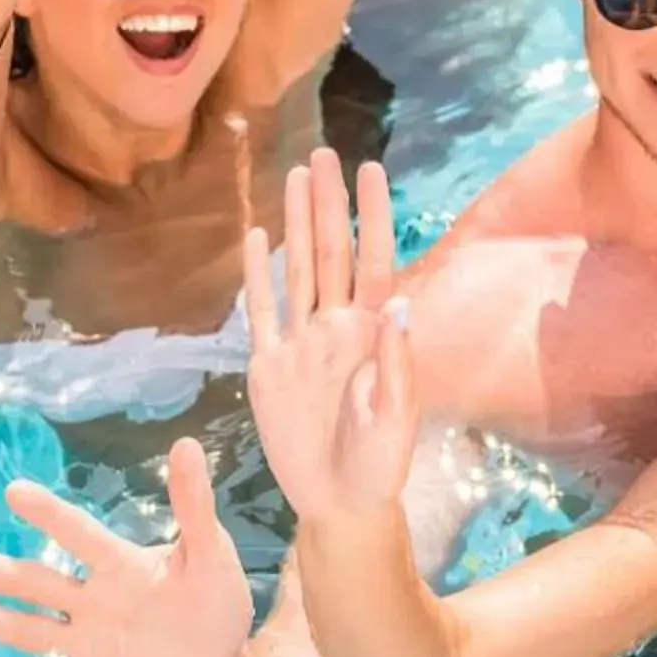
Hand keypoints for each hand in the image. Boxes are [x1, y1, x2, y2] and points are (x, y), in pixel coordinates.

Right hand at [0, 437, 253, 656]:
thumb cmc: (214, 609)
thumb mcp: (211, 557)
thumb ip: (195, 507)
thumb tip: (188, 445)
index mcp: (119, 567)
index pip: (79, 534)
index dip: (49, 514)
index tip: (15, 491)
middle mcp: (94, 602)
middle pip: (42, 584)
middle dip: (5, 574)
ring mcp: (89, 645)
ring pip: (37, 632)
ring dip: (6, 624)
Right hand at [245, 149, 417, 528]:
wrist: (340, 504)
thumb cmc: (381, 466)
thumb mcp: (397, 419)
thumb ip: (398, 363)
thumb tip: (402, 305)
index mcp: (375, 333)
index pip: (375, 260)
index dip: (372, 215)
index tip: (370, 169)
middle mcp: (338, 327)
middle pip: (331, 251)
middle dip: (327, 202)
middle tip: (322, 153)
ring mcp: (303, 343)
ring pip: (297, 269)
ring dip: (295, 223)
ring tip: (293, 177)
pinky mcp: (270, 367)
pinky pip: (262, 312)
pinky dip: (258, 275)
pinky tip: (255, 238)